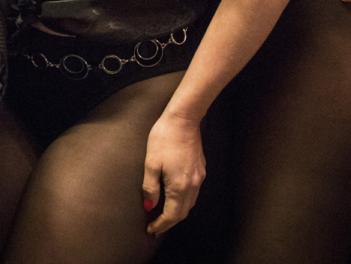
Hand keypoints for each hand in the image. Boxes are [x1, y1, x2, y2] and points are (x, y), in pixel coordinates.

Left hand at [142, 113, 204, 234]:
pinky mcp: (200, 169)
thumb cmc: (164, 138)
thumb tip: (149, 206)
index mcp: (180, 186)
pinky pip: (193, 192)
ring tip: (163, 215)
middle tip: (156, 226)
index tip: (151, 230)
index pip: (172, 215)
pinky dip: (183, 200)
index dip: (161, 224)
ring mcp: (199, 177)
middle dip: (169, 222)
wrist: (183, 119)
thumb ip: (150, 187)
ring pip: (190, 203)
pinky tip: (174, 197)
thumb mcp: (151, 163)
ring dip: (177, 212)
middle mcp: (193, 185)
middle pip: (183, 212)